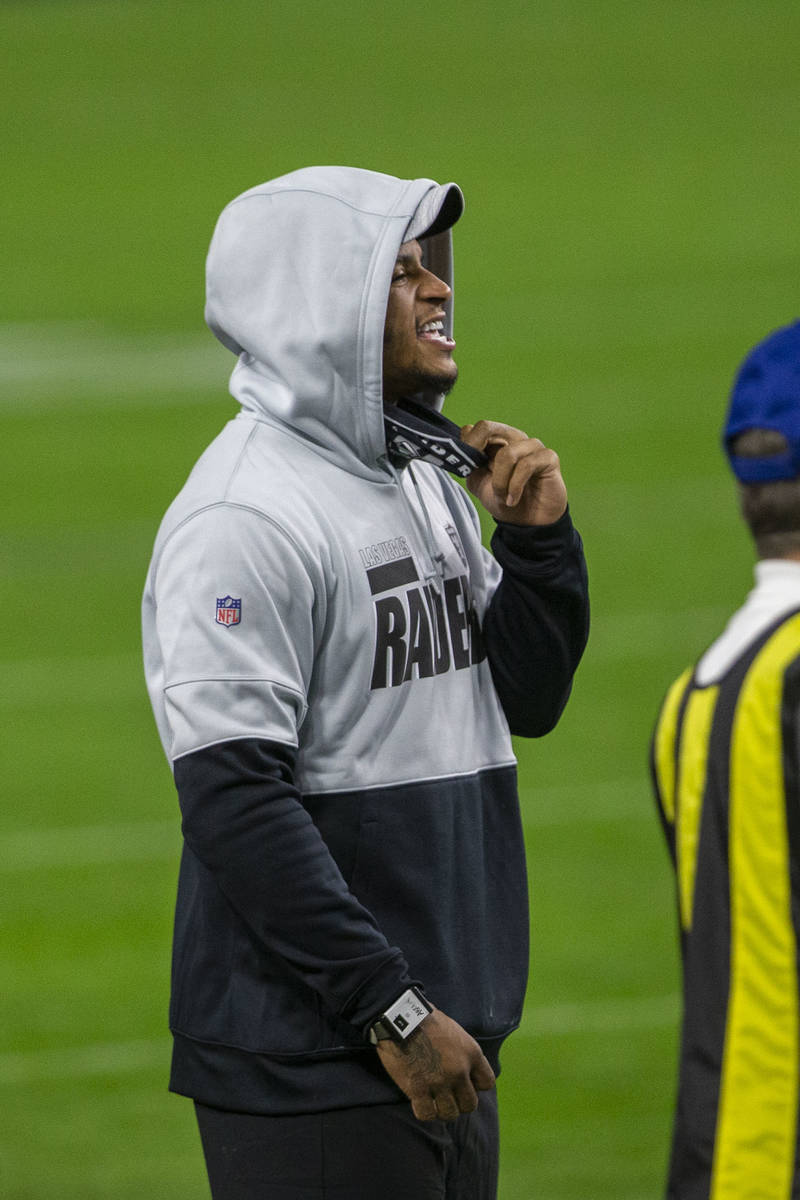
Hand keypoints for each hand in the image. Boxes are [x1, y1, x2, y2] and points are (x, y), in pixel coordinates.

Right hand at [375, 1007, 495, 1120]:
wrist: (401, 1018)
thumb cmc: (426, 1020)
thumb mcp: (455, 1032)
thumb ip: (463, 1053)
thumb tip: (466, 1070)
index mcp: (471, 1053)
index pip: (487, 1083)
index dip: (475, 1085)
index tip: (465, 1082)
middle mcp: (459, 1071)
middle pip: (470, 1104)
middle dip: (459, 1102)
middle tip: (448, 1095)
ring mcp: (439, 1082)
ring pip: (450, 1114)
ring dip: (442, 1110)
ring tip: (434, 1101)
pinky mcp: (418, 1089)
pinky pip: (427, 1114)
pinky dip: (424, 1111)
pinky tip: (420, 1102)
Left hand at [461, 420, 567, 525]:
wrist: (527, 523)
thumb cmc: (505, 500)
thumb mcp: (477, 482)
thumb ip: (467, 463)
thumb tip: (460, 449)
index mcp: (495, 441)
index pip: (474, 429)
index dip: (465, 446)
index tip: (464, 467)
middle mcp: (513, 438)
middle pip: (486, 427)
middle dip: (476, 452)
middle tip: (476, 473)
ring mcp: (531, 445)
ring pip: (506, 453)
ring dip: (499, 481)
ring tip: (502, 497)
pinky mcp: (548, 457)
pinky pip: (526, 465)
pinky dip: (515, 486)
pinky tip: (513, 499)